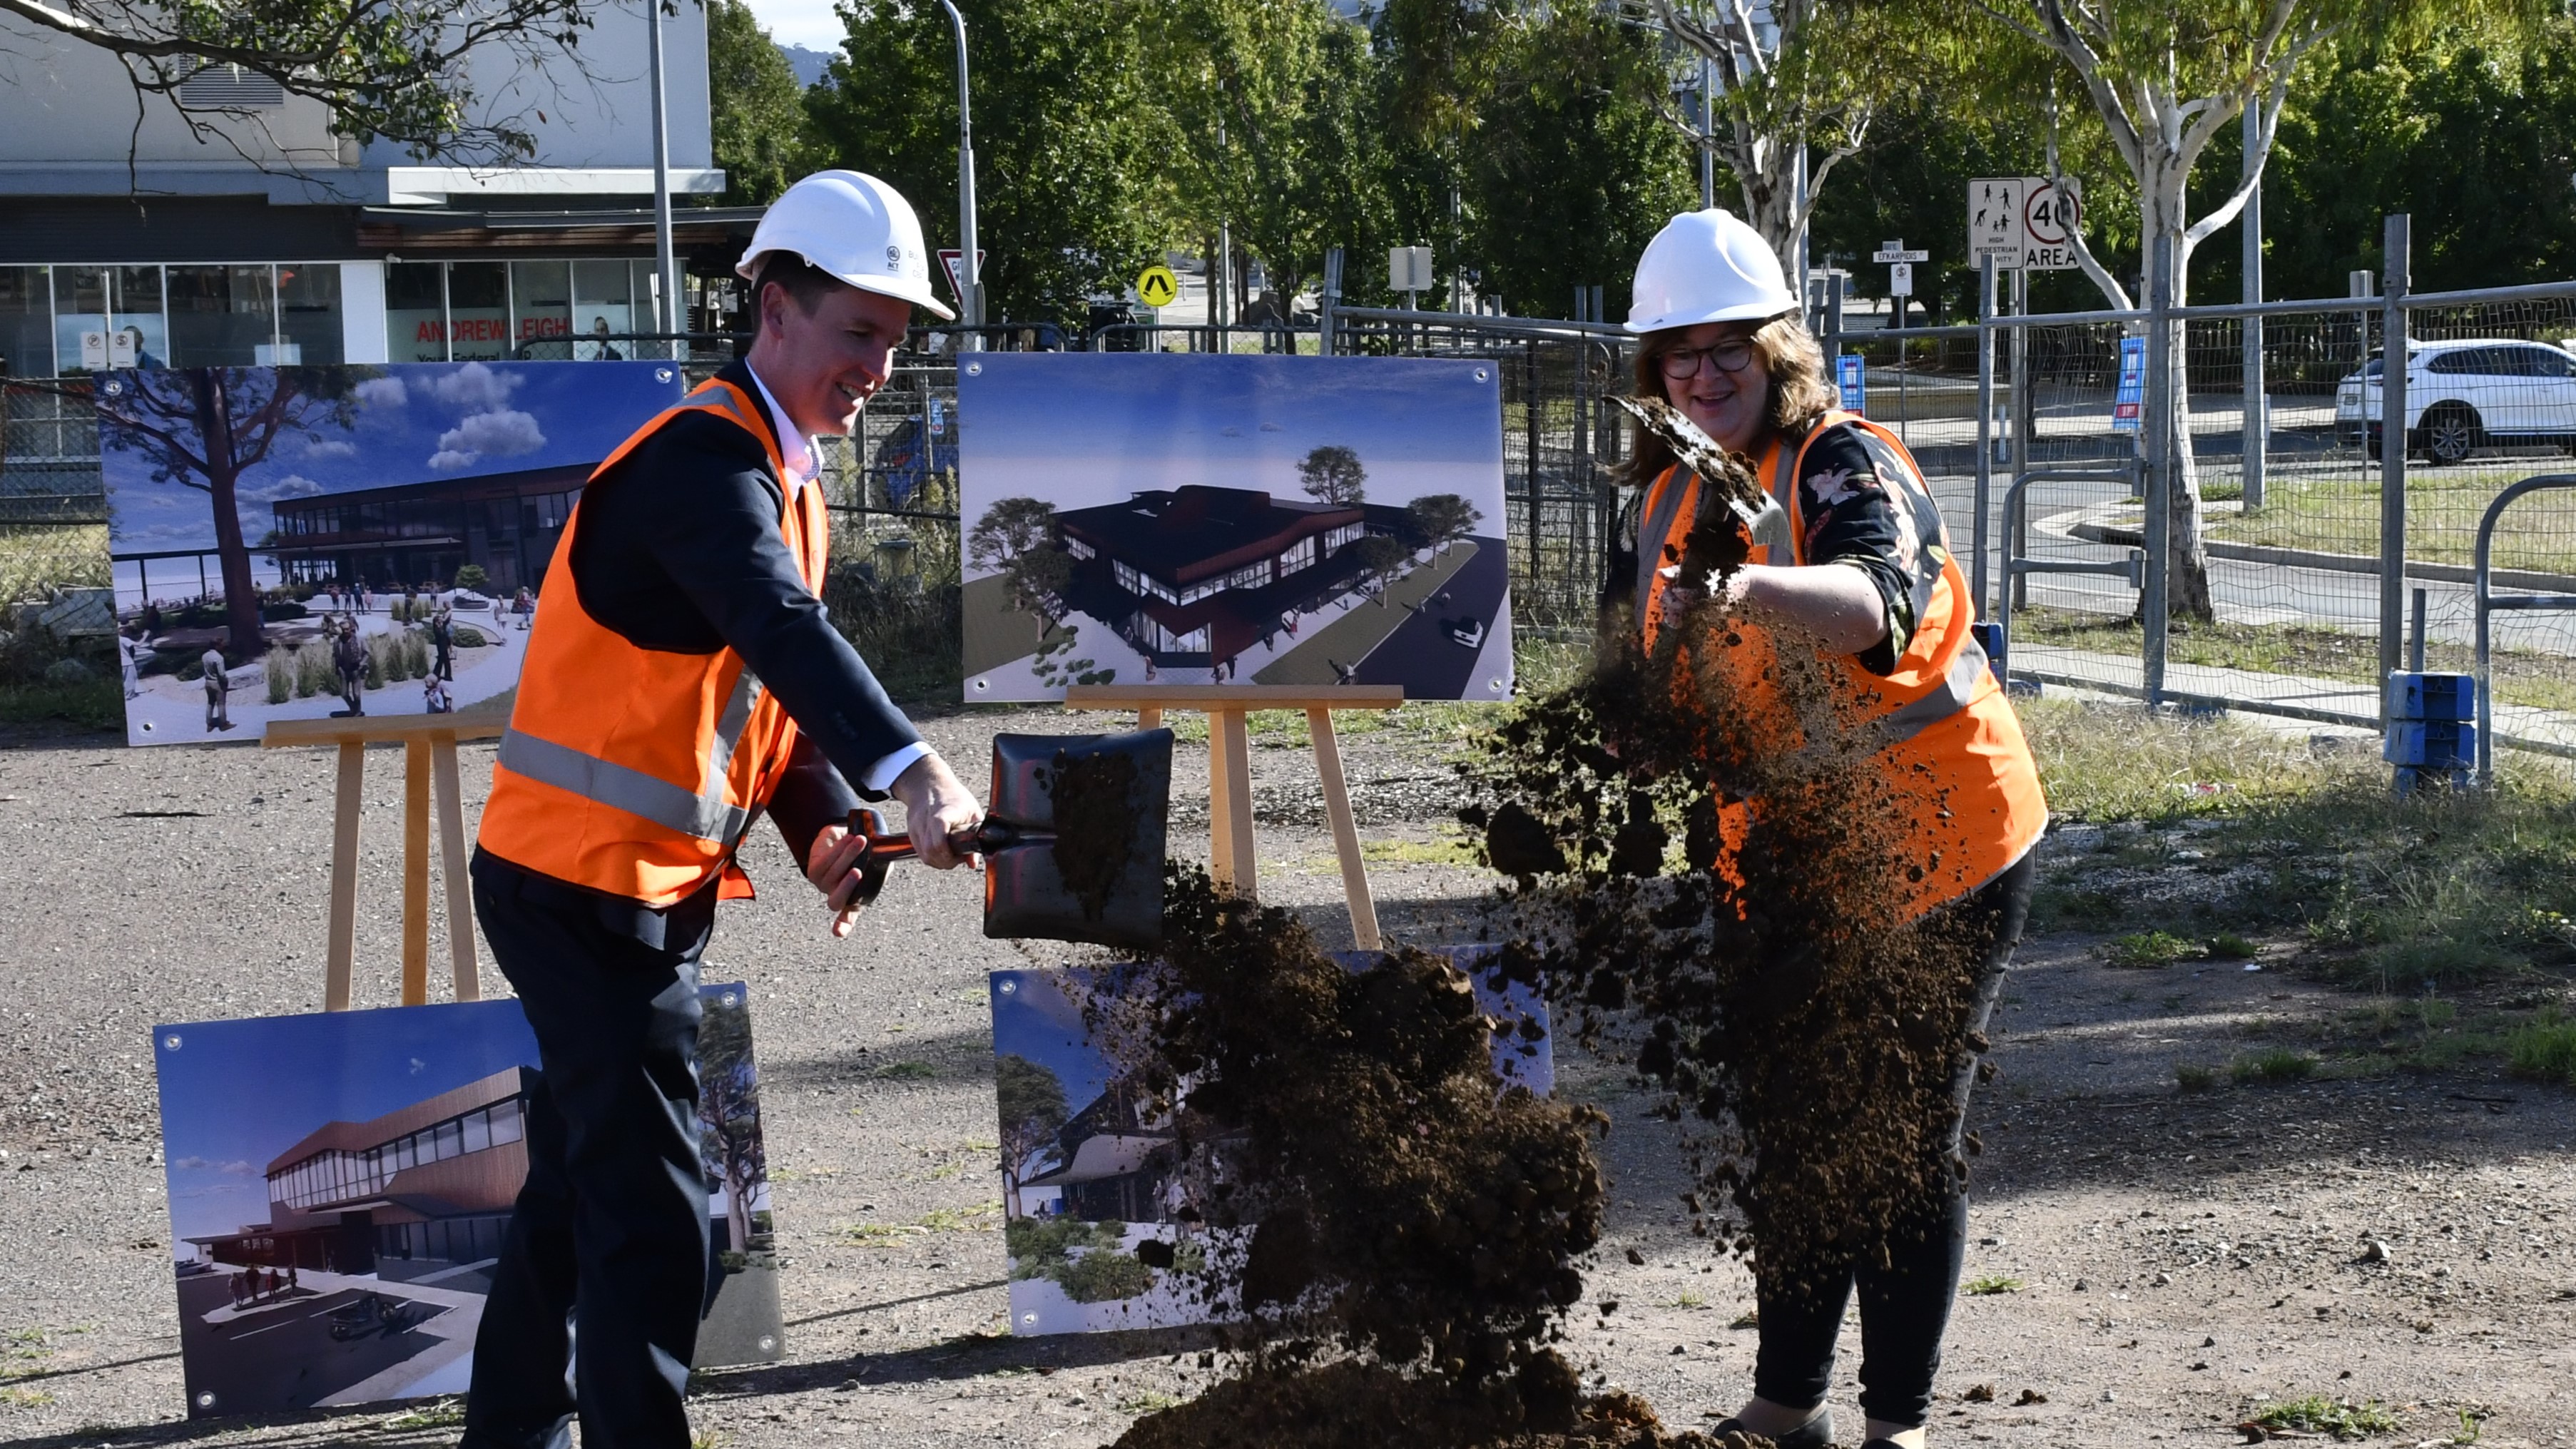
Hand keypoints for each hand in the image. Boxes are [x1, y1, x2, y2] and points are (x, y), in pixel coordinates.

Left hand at [804, 823, 874, 938]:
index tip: (838, 932)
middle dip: (847, 886)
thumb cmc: (864, 854)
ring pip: (832, 874)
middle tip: (858, 871)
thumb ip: (881, 868)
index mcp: (852, 901)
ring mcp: (823, 885)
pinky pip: (825, 861)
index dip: (843, 926)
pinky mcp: (814, 870)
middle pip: (836, 901)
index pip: (847, 919)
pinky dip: (839, 849)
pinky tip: (848, 839)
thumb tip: (883, 860)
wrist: (845, 836)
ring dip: (848, 856)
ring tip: (861, 841)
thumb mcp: (877, 864)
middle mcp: (836, 896)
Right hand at [888, 751, 984, 870]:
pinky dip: (932, 857)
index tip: (962, 855)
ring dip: (939, 861)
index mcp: (943, 813)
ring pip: (925, 856)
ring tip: (951, 855)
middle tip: (958, 858)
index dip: (950, 855)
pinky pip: (920, 852)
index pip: (940, 840)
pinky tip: (942, 852)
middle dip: (947, 862)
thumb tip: (973, 862)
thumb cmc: (953, 796)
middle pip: (931, 852)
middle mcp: (926, 821)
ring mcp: (916, 827)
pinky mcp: (911, 832)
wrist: (929, 784)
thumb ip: (975, 836)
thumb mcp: (972, 811)